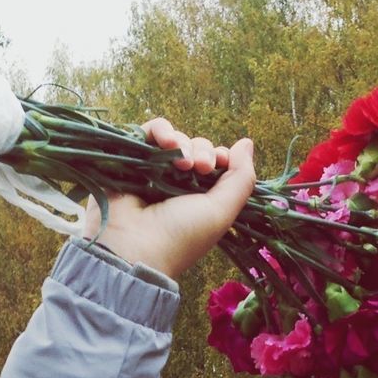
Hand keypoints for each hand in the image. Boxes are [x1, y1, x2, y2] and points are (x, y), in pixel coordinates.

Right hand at [82, 117, 254, 279]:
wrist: (134, 248)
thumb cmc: (181, 236)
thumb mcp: (222, 212)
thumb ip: (241, 179)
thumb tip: (246, 143)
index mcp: (200, 198)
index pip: (214, 163)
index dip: (220, 157)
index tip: (219, 163)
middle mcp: (177, 184)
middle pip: (196, 148)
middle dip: (203, 151)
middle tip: (200, 167)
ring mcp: (154, 172)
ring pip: (175, 140)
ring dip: (183, 143)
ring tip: (183, 161)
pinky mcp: (131, 160)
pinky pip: (148, 133)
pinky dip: (160, 130)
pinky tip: (167, 141)